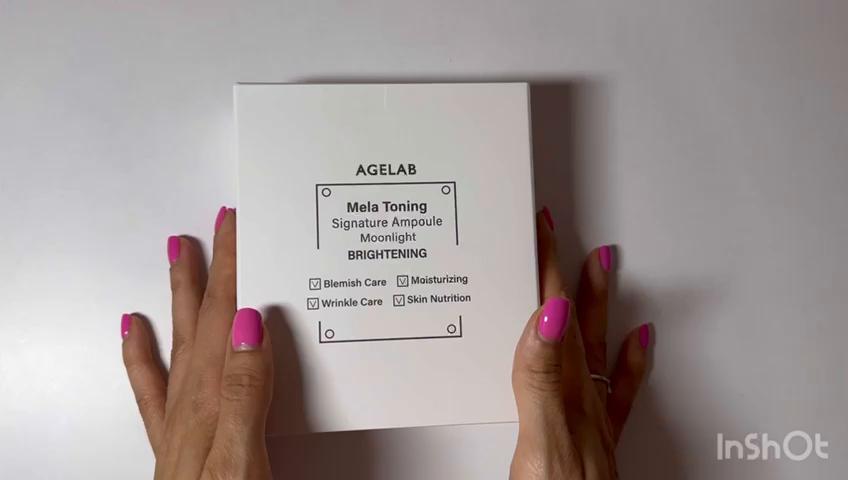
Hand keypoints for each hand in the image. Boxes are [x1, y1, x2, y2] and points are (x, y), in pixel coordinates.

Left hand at [121, 207, 273, 478]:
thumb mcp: (245, 457)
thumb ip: (245, 392)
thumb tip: (247, 327)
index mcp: (213, 399)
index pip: (224, 320)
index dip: (232, 270)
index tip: (236, 228)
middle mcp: (191, 403)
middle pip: (200, 322)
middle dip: (210, 270)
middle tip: (212, 226)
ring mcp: (180, 420)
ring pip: (179, 342)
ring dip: (179, 297)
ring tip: (177, 255)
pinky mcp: (177, 440)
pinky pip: (151, 388)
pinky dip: (140, 353)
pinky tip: (134, 328)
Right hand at [510, 208, 650, 478]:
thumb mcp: (541, 438)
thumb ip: (541, 378)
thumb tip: (550, 314)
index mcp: (564, 390)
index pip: (553, 316)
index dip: (545, 270)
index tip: (541, 230)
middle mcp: (581, 397)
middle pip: (575, 321)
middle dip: (565, 272)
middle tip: (562, 233)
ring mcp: (590, 415)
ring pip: (594, 345)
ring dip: (596, 302)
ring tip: (601, 262)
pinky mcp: (591, 438)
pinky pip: (616, 390)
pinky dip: (627, 360)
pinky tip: (636, 339)